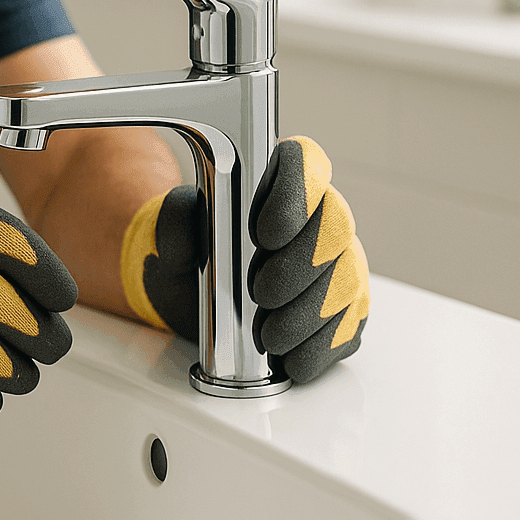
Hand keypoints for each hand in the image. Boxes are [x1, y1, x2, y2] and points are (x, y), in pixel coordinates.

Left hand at [119, 136, 368, 382]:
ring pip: (346, 281)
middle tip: (261, 293)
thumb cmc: (192, 256)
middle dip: (299, 265)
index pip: (307, 163)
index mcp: (280, 186)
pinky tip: (290, 356)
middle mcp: (320, 221)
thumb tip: (187, 222)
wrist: (194, 300)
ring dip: (306, 313)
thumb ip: (176, 220)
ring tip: (268, 334)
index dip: (296, 193)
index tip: (265, 233)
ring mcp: (340, 266)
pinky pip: (348, 328)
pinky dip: (318, 347)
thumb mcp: (171, 235)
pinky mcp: (345, 313)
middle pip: (336, 226)